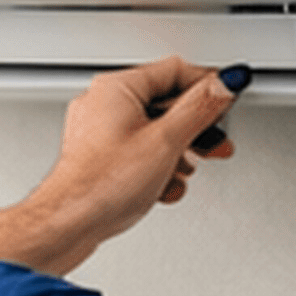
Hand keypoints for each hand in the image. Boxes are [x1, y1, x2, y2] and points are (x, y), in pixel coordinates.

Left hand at [0, 57, 237, 276]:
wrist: (69, 225)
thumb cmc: (102, 184)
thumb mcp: (166, 141)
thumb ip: (200, 109)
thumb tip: (224, 85)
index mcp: (116, 87)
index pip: (175, 70)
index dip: (206, 86)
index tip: (226, 100)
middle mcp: (103, 104)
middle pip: (165, 103)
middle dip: (194, 129)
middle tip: (214, 142)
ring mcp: (99, 133)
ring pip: (154, 132)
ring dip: (177, 153)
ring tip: (183, 170)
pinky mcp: (99, 159)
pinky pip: (139, 153)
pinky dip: (157, 168)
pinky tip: (162, 187)